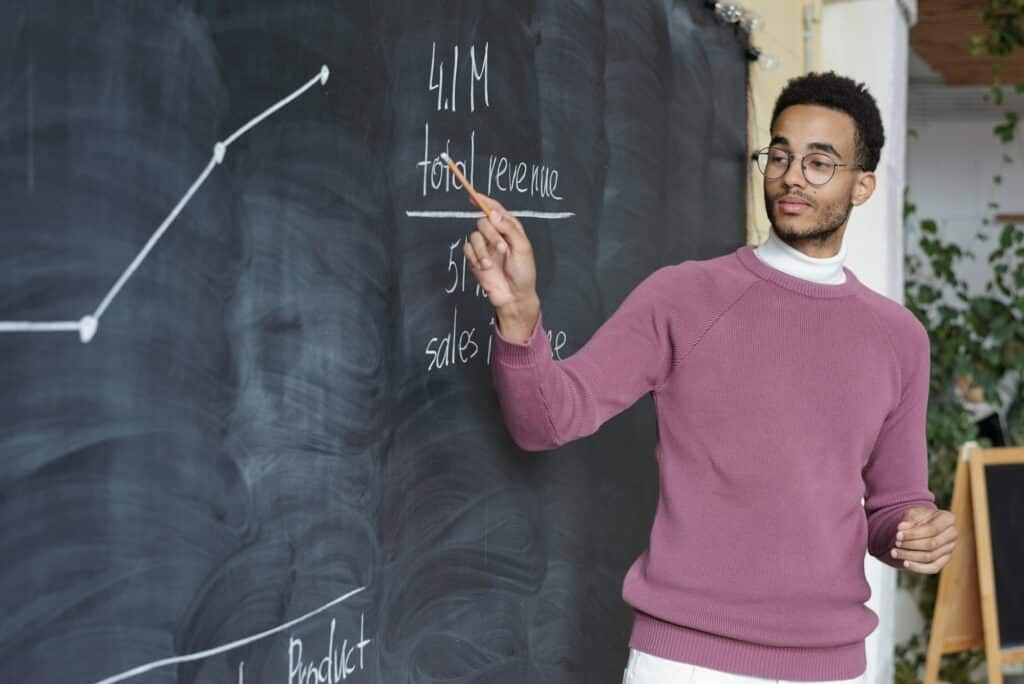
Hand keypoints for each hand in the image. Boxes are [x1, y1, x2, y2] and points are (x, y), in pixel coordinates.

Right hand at [463, 197, 539, 339]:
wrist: (513, 296)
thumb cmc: (523, 273)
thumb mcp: (522, 248)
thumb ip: (509, 228)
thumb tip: (494, 214)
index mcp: (510, 229)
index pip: (496, 209)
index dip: (484, 201)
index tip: (473, 195)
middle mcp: (496, 235)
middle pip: (483, 221)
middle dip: (490, 234)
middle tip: (501, 248)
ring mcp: (485, 247)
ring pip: (474, 236)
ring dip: (482, 250)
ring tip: (490, 264)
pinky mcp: (475, 258)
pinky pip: (467, 249)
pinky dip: (474, 258)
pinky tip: (484, 267)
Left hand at [890, 507, 956, 574]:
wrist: (922, 524)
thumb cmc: (919, 517)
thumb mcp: (913, 513)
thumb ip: (908, 520)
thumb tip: (901, 528)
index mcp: (948, 519)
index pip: (931, 530)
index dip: (913, 534)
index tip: (897, 535)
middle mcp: (952, 534)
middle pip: (931, 544)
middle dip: (910, 545)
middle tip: (896, 544)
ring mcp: (950, 549)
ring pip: (930, 557)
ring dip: (910, 556)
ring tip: (894, 553)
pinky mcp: (945, 560)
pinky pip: (933, 568)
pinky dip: (918, 568)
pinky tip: (905, 563)